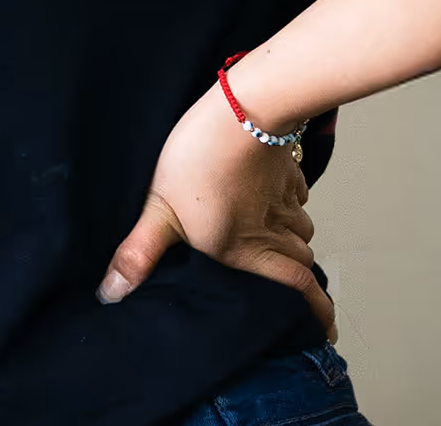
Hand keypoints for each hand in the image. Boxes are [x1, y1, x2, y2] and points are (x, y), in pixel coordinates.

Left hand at [98, 85, 333, 339]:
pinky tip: (267, 197)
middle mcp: (274, 231)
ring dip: (291, 237)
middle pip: (301, 262)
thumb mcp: (160, 210)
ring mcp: (285, 201)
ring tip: (270, 238)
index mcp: (247, 250)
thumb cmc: (199, 161)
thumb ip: (141, 252)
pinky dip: (289, 203)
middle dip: (295, 273)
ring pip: (302, 230)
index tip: (327, 330)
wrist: (239, 111)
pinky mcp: (288, 173)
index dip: (319, 312)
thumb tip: (113, 292)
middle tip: (282, 281)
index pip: (299, 290)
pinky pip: (298, 197)